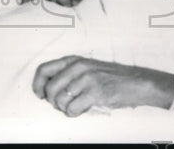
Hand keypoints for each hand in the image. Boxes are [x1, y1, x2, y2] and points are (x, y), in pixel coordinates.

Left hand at [32, 56, 173, 116]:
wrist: (136, 82)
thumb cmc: (110, 78)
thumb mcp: (87, 69)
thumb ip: (68, 74)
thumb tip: (47, 89)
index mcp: (74, 60)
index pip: (44, 69)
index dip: (38, 85)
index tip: (40, 95)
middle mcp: (78, 66)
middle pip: (50, 89)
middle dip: (53, 102)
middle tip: (64, 105)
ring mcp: (87, 78)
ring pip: (60, 100)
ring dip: (65, 109)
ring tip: (75, 107)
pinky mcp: (95, 92)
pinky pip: (72, 109)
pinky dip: (74, 113)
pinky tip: (82, 109)